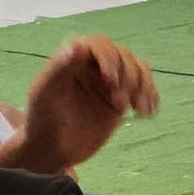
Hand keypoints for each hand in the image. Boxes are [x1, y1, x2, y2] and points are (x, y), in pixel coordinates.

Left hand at [19, 35, 159, 172]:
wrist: (53, 150)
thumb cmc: (42, 120)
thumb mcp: (43, 93)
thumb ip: (58, 67)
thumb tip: (78, 45)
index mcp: (75, 58)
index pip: (99, 44)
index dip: (109, 57)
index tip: (111, 79)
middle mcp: (95, 65)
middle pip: (123, 56)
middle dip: (127, 77)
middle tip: (119, 103)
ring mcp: (111, 81)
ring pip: (138, 69)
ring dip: (143, 86)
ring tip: (138, 108)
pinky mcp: (123, 96)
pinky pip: (144, 88)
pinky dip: (151, 96)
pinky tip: (149, 111)